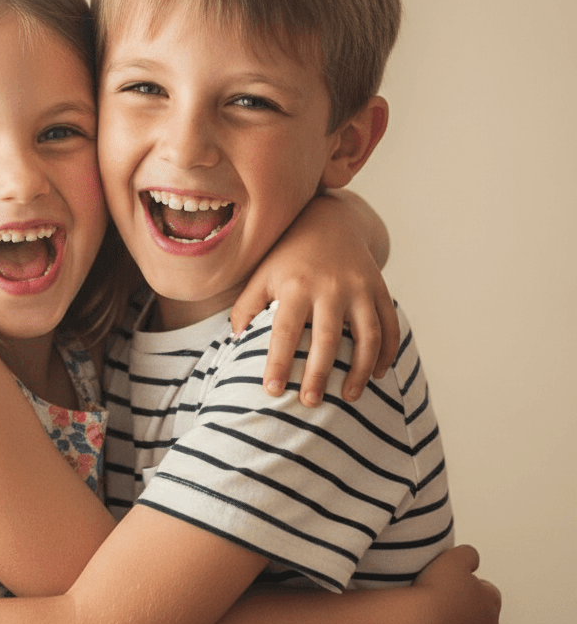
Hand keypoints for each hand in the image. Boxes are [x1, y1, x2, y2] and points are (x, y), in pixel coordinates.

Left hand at [230, 192, 397, 405]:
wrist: (329, 221)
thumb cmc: (287, 256)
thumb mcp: (261, 274)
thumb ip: (246, 307)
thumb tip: (234, 342)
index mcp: (295, 286)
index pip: (284, 332)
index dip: (279, 363)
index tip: (272, 392)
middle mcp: (330, 287)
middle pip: (327, 339)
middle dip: (319, 374)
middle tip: (310, 403)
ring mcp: (359, 288)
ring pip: (367, 336)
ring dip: (361, 370)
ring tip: (349, 397)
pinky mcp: (379, 288)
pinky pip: (389, 325)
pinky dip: (388, 352)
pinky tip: (378, 374)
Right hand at [414, 545, 500, 623]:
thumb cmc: (436, 591)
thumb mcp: (452, 558)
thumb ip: (468, 555)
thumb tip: (473, 559)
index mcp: (491, 602)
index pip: (488, 593)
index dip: (469, 588)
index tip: (450, 587)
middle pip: (480, 621)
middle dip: (464, 615)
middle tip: (438, 607)